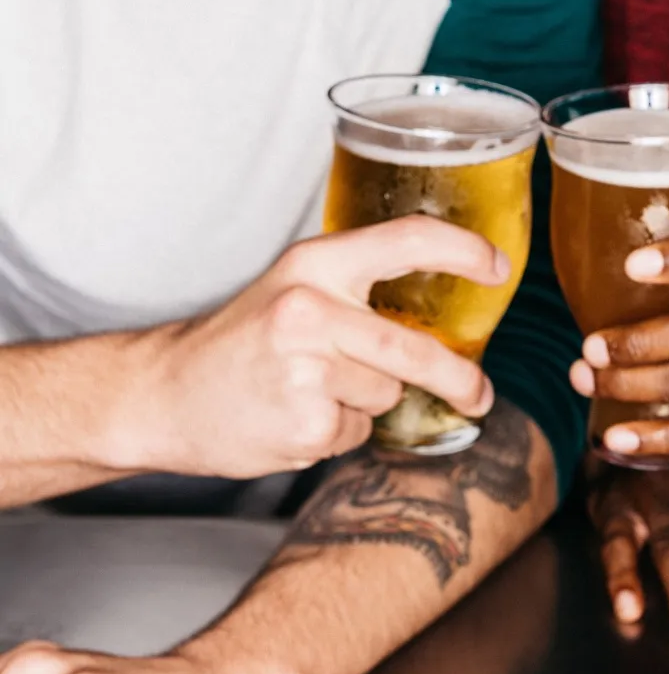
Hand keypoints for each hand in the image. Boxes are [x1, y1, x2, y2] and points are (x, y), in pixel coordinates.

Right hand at [114, 215, 508, 478]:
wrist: (165, 394)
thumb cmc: (239, 345)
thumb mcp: (292, 293)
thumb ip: (355, 296)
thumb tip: (437, 321)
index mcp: (314, 264)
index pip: (407, 240)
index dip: (463, 251)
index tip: (498, 268)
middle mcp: (313, 309)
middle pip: (417, 350)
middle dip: (459, 379)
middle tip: (478, 394)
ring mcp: (309, 369)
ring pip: (387, 395)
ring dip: (366, 404)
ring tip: (310, 394)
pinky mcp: (308, 422)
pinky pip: (357, 431)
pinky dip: (339, 432)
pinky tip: (295, 417)